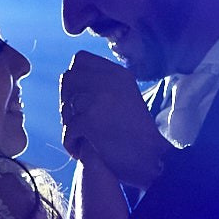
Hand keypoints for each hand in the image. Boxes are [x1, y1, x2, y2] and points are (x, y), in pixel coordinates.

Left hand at [61, 51, 171, 188]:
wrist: (153, 159)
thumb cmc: (136, 133)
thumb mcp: (124, 96)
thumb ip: (101, 84)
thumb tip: (68, 77)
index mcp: (118, 73)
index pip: (80, 59)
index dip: (74, 79)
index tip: (80, 99)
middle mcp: (109, 80)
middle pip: (68, 79)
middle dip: (67, 100)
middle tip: (78, 121)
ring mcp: (98, 98)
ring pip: (66, 104)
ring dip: (69, 123)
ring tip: (82, 137)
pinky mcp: (90, 119)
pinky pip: (68, 129)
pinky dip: (71, 143)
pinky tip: (81, 152)